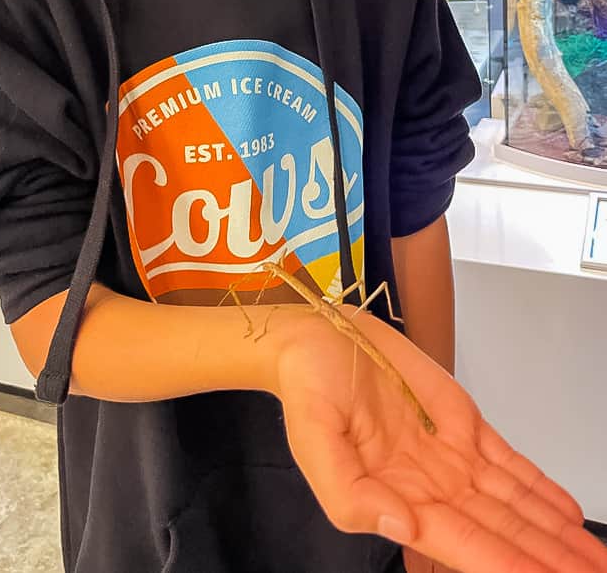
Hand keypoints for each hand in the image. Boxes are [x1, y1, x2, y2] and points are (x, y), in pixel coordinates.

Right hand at [273, 306, 606, 572]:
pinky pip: (510, 463)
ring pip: (514, 504)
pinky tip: (567, 515)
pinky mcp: (462, 423)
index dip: (507, 566)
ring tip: (593, 561)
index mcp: (394, 500)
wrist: (320, 337)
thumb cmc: (308, 387)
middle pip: (501, 533)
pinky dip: (541, 489)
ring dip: (554, 535)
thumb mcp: (312, 442)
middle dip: (545, 560)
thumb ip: (349, 494)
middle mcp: (430, 487)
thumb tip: (402, 527)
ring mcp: (450, 456)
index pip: (464, 545)